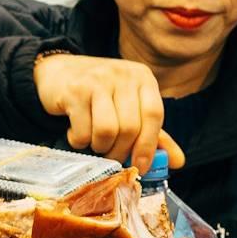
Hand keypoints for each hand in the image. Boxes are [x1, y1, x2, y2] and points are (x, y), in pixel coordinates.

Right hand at [34, 54, 185, 173]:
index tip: (142, 166)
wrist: (58, 71)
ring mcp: (97, 81)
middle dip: (121, 151)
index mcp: (143, 78)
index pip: (154, 114)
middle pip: (131, 127)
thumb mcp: (130, 106)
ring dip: (101, 147)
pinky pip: (82, 130)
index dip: (149, 145)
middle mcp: (123, 76)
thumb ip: (154, 134)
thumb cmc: (101, 94)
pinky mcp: (74, 91)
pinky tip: (76, 132)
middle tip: (112, 157)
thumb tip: (178, 162)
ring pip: (107, 130)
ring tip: (96, 143)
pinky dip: (80, 141)